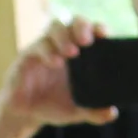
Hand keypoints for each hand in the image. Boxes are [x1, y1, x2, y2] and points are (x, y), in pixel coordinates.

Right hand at [0, 18, 119, 131]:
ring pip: (55, 28)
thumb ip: (93, 111)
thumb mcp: (76, 111)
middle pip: (73, 23)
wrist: (25, 115)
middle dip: (82, 26)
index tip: (104, 34)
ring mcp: (45, 48)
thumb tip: (112, 113)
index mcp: (79, 55)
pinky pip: (38, 47)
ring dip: (64, 37)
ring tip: (72, 52)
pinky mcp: (28, 56)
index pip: (90, 32)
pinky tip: (56, 62)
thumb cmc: (53, 105)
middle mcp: (62, 45)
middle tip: (87, 41)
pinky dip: (48, 52)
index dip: (97, 28)